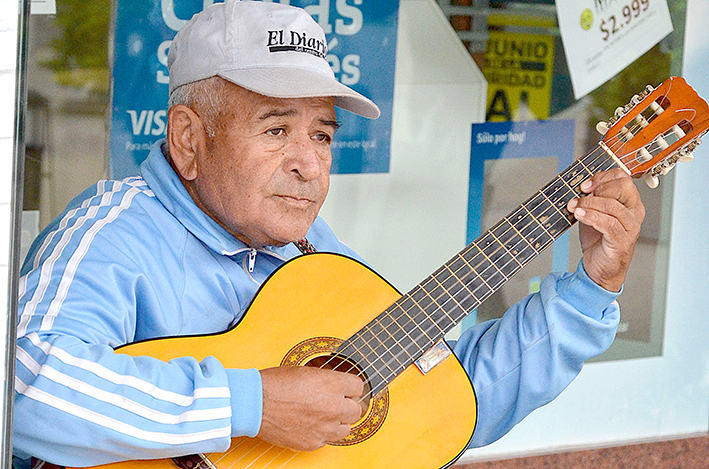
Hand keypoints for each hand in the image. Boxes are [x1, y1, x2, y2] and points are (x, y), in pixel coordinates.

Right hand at [257, 366, 364, 450]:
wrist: (254, 404)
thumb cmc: (275, 384)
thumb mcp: (306, 372)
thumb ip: (326, 380)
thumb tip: (335, 386)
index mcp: (333, 384)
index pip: (358, 387)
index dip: (350, 387)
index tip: (346, 389)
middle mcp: (333, 406)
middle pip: (356, 410)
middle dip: (346, 406)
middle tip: (335, 403)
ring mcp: (324, 427)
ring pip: (346, 428)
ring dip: (337, 422)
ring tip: (324, 416)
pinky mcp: (313, 442)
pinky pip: (327, 440)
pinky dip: (321, 434)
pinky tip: (310, 425)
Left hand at [566, 168, 644, 291]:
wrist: (600, 268)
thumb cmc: (598, 240)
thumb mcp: (593, 213)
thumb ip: (590, 199)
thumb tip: (578, 187)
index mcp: (629, 202)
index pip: (623, 178)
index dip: (602, 177)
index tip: (585, 184)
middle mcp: (634, 212)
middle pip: (622, 187)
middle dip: (597, 188)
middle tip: (580, 195)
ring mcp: (630, 227)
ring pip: (612, 206)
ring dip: (589, 203)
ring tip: (574, 206)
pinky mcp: (622, 241)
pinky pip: (608, 224)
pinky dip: (591, 216)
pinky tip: (579, 214)